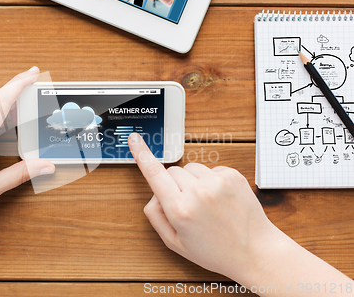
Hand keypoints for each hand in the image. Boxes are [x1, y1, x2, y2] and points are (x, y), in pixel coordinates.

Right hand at [128, 133, 279, 279]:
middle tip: (188, 206)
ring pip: (190, 168)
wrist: (255, 251)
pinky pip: (210, 169)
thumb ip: (156, 216)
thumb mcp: (175, 242)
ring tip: (207, 204)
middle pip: (172, 171)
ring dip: (193, 181)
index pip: (155, 174)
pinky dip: (210, 181)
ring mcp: (217, 182)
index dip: (141, 155)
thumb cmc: (215, 250)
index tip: (134, 139)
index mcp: (180, 210)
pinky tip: (219, 200)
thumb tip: (154, 193)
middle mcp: (197, 193)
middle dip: (174, 185)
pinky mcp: (232, 175)